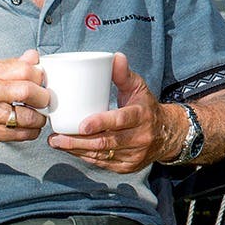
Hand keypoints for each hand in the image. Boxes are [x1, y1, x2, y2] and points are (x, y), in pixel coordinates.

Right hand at [0, 51, 50, 147]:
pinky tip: (29, 127)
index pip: (25, 69)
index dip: (40, 76)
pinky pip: (21, 135)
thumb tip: (34, 56)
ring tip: (38, 115)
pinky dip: (31, 132)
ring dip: (40, 117)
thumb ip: (10, 65)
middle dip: (43, 97)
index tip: (42, 82)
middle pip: (28, 91)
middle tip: (44, 100)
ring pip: (28, 117)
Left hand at [48, 53, 166, 173]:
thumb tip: (114, 57)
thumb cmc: (145, 107)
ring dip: (77, 150)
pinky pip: (103, 163)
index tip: (81, 125)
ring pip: (101, 155)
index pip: (121, 120)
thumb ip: (124, 74)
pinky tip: (71, 150)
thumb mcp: (138, 88)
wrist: (167, 134)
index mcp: (142, 115)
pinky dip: (85, 157)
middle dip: (78, 142)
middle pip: (106, 142)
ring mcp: (134, 155)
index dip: (101, 123)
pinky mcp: (128, 167)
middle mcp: (140, 137)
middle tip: (56, 137)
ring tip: (57, 143)